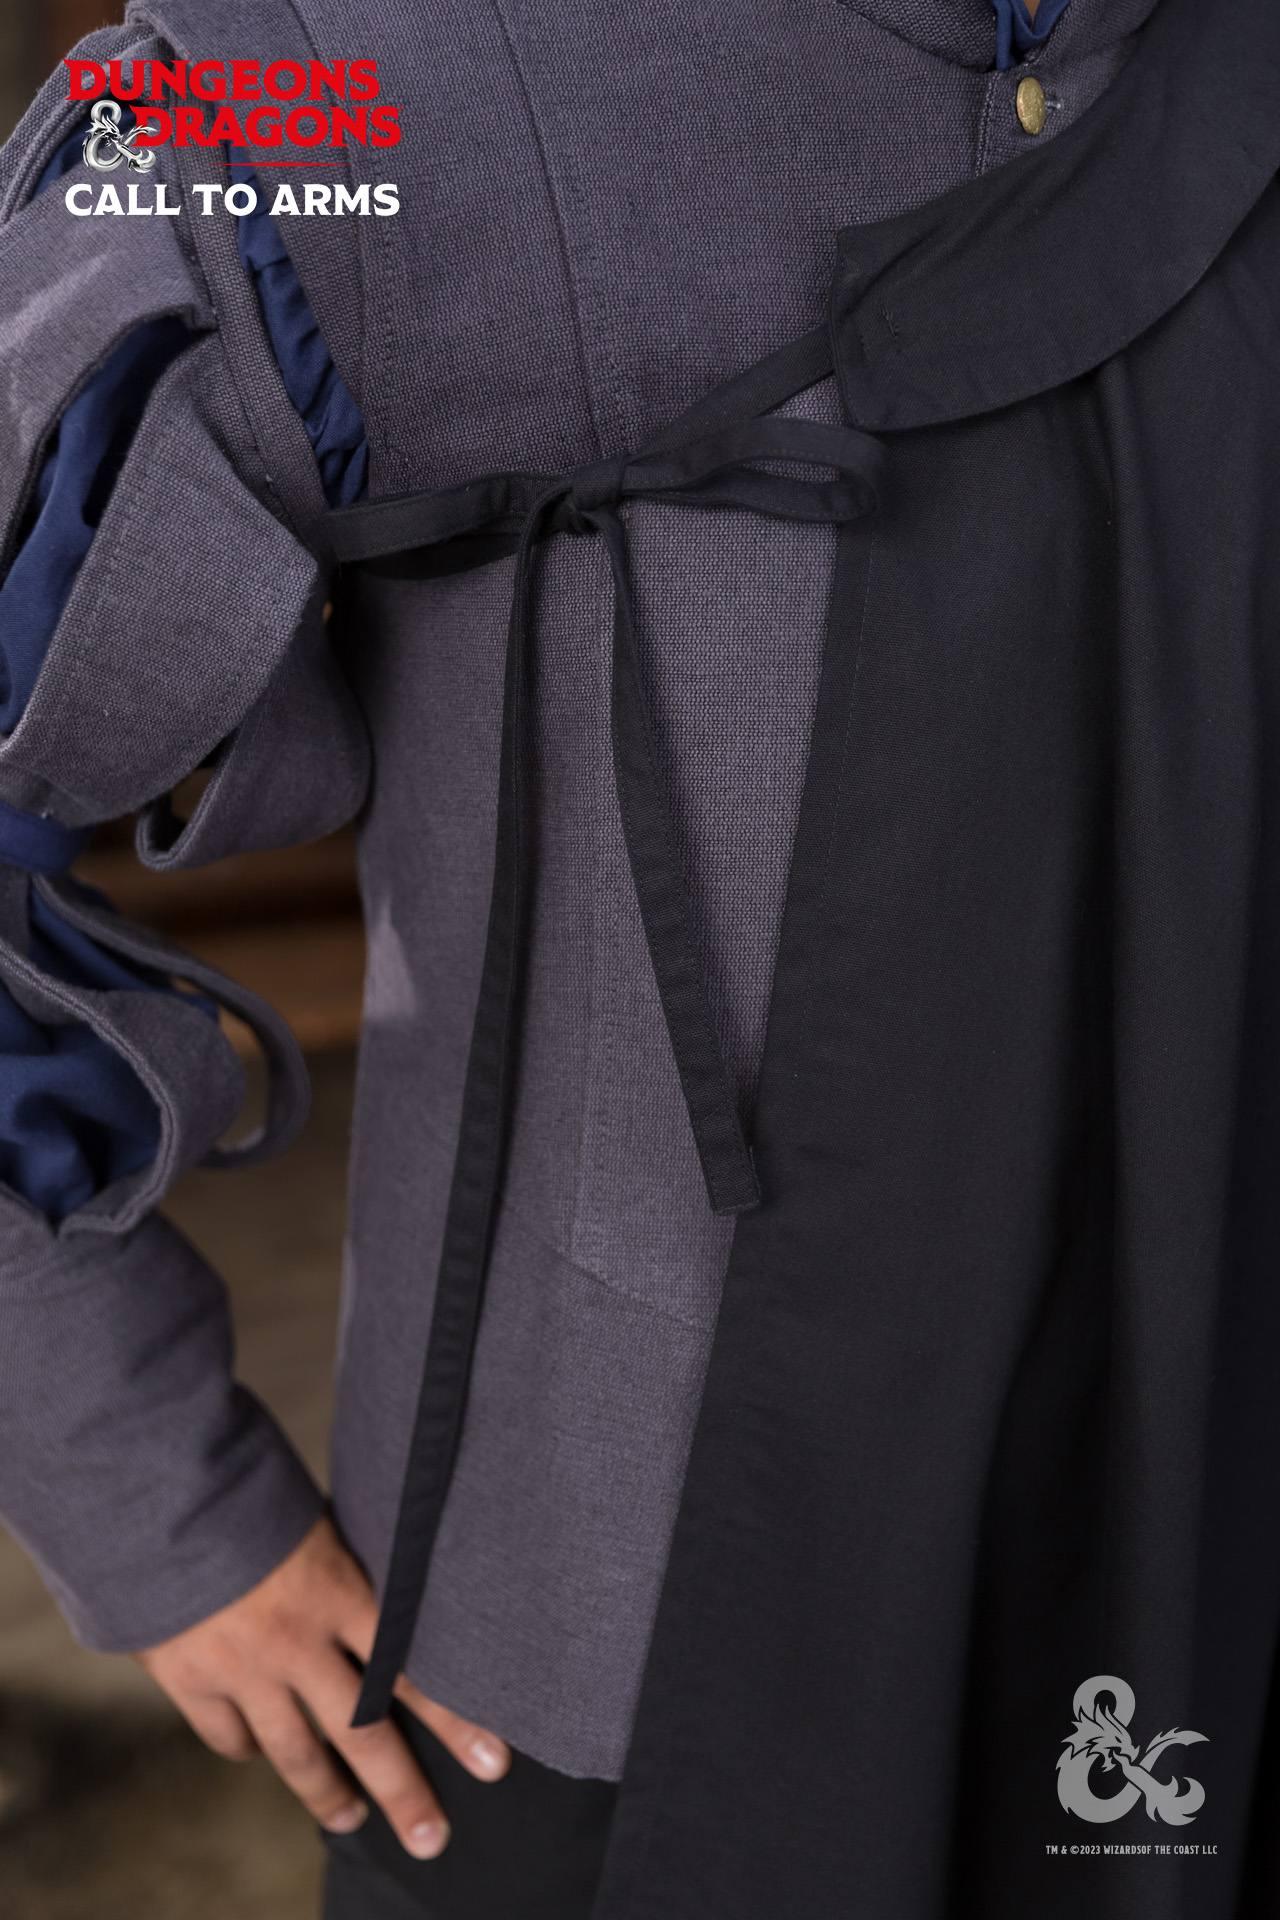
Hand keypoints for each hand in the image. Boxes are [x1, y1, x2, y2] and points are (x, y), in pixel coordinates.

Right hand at [135, 1515, 509, 1856]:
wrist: (155, 1494)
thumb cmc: (250, 1486)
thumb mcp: (319, 1518)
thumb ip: (348, 1566)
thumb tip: (380, 1590)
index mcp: (338, 1593)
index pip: (411, 1670)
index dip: (454, 1720)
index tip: (493, 1762)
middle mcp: (296, 1642)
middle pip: (361, 1733)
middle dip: (401, 1790)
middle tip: (430, 1837)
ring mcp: (241, 1667)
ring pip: (295, 1752)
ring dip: (327, 1793)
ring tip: (350, 1818)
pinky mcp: (189, 1678)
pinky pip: (230, 1736)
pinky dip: (249, 1748)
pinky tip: (262, 1753)